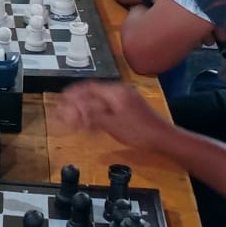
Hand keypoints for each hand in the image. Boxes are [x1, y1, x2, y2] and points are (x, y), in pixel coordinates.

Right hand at [56, 83, 175, 152]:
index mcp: (115, 92)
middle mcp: (120, 91)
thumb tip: (75, 108)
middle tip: (66, 110)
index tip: (62, 98)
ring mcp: (126, 99)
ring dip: (87, 108)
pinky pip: (108, 106)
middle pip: (93, 92)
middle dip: (78, 101)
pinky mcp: (130, 107)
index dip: (73, 93)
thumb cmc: (139, 132)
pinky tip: (93, 122)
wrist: (163, 138)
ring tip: (76, 118)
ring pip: (100, 100)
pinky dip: (97, 112)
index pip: (89, 87)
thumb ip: (92, 114)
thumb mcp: (111, 124)